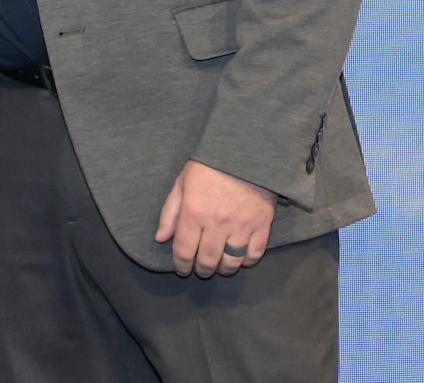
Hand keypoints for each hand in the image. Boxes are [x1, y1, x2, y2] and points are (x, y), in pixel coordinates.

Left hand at [154, 159, 275, 277]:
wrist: (244, 152)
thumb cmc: (209, 167)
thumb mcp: (182, 183)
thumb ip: (169, 213)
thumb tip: (161, 238)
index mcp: (193, 212)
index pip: (184, 250)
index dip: (181, 265)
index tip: (182, 269)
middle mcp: (217, 223)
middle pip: (207, 260)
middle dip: (201, 270)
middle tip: (200, 269)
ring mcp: (241, 226)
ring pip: (231, 262)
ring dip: (223, 269)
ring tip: (219, 267)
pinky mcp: (262, 225)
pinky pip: (255, 254)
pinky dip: (247, 262)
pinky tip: (240, 259)